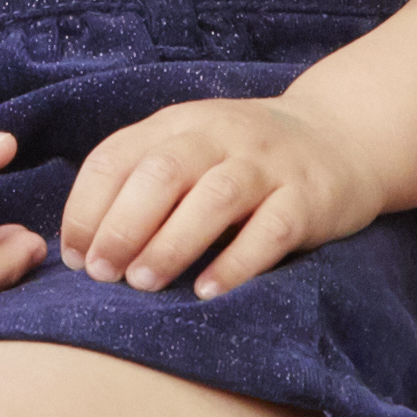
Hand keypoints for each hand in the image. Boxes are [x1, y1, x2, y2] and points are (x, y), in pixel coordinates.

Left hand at [55, 93, 375, 299]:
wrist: (341, 135)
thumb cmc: (245, 156)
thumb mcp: (191, 147)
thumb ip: (142, 178)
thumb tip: (83, 246)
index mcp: (179, 123)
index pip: (116, 157)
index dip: (86, 208)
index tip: (75, 256)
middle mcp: (220, 135)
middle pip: (160, 174)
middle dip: (121, 227)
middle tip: (103, 275)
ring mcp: (267, 165)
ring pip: (212, 200)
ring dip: (170, 245)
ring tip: (142, 283)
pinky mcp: (307, 198)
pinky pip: (269, 231)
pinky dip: (235, 264)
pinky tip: (207, 292)